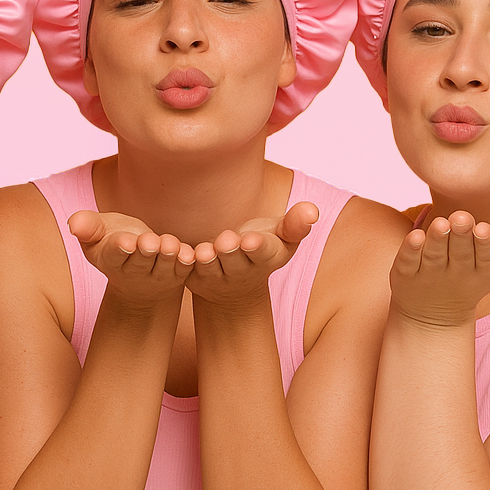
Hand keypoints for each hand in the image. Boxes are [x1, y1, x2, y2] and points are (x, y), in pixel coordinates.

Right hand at [68, 211, 194, 304]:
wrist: (139, 265)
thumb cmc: (114, 241)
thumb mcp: (97, 233)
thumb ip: (87, 227)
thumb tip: (73, 224)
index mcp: (111, 260)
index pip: (114, 255)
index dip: (120, 248)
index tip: (125, 242)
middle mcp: (134, 272)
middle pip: (141, 261)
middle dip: (145, 251)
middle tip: (149, 242)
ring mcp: (158, 275)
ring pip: (164, 267)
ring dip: (168, 256)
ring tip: (169, 244)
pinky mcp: (178, 274)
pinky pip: (184, 270)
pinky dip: (187, 262)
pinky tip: (190, 253)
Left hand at [188, 201, 318, 305]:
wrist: (235, 279)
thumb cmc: (262, 246)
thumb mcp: (282, 236)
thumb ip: (296, 224)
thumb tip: (313, 210)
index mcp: (266, 258)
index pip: (264, 253)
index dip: (258, 248)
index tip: (252, 240)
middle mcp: (242, 271)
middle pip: (235, 261)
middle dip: (232, 252)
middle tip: (227, 241)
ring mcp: (217, 277)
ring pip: (210, 269)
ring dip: (207, 260)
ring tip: (205, 250)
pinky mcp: (194, 276)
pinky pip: (186, 269)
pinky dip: (182, 262)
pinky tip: (176, 251)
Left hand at [389, 211, 489, 326]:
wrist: (432, 315)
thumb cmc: (469, 276)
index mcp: (484, 271)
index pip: (489, 258)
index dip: (488, 244)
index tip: (483, 228)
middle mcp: (457, 274)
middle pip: (461, 254)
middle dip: (462, 235)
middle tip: (461, 218)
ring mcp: (430, 274)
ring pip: (435, 256)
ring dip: (438, 239)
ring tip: (441, 223)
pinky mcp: (405, 275)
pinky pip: (409, 262)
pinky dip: (411, 250)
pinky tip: (415, 236)